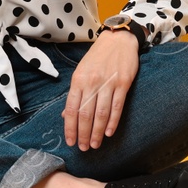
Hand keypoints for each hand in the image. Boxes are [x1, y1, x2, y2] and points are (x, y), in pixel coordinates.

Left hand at [62, 28, 139, 150]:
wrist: (118, 40)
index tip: (70, 141)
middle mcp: (91, 82)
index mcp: (78, 80)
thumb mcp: (81, 71)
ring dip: (97, 132)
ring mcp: (107, 83)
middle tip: (84, 148)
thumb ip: (75, 93)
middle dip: (84, 134)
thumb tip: (65, 115)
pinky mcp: (123, 83)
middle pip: (85, 114)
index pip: (71, 108)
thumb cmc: (97, 57)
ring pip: (101, 113)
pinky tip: (109, 133)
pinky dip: (112, 122)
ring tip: (95, 144)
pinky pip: (117, 106)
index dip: (70, 127)